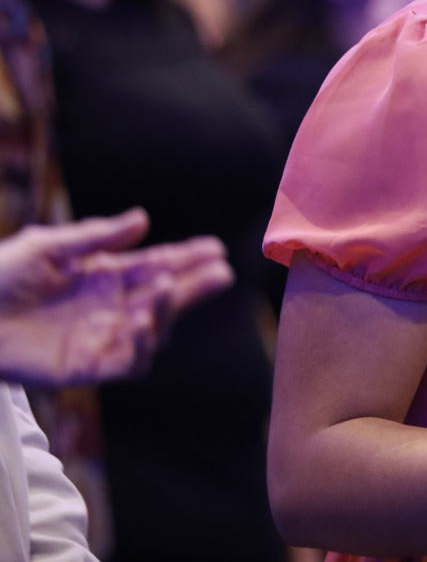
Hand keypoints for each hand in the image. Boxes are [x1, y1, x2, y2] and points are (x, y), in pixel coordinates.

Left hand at [0, 208, 233, 386]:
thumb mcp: (47, 246)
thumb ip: (95, 236)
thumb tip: (143, 219)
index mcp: (105, 275)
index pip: (156, 265)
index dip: (187, 258)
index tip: (215, 248)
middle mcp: (111, 307)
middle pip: (165, 298)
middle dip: (195, 286)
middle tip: (220, 272)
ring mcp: (102, 338)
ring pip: (153, 331)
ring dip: (167, 312)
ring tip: (165, 288)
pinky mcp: (87, 367)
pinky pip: (128, 363)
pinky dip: (141, 347)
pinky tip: (141, 324)